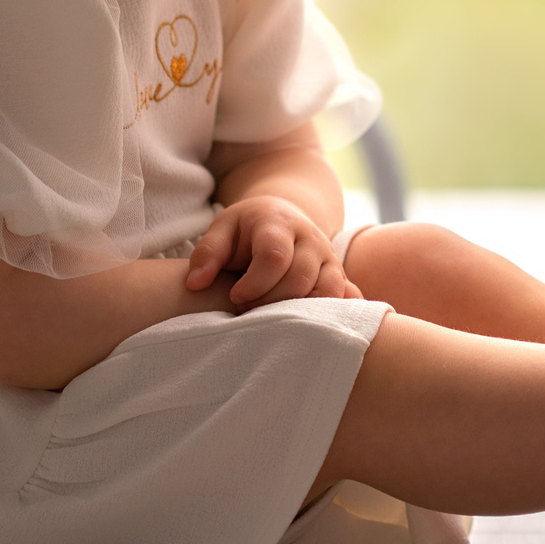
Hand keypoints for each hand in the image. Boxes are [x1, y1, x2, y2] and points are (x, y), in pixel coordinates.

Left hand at [187, 196, 358, 308]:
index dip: (254, 284)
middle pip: (300, 279)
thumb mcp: (222, 228)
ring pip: (327, 292)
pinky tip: (313, 327)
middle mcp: (311, 240)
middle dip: (270, 303)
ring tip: (271, 318)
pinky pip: (349, 298)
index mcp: (279, 224)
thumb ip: (207, 253)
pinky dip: (335, 314)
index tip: (235, 297)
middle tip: (248, 310)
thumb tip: (195, 283)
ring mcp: (329, 259)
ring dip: (298, 313)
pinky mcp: (339, 275)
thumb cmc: (247, 229)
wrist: (285, 216)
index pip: (275, 257)